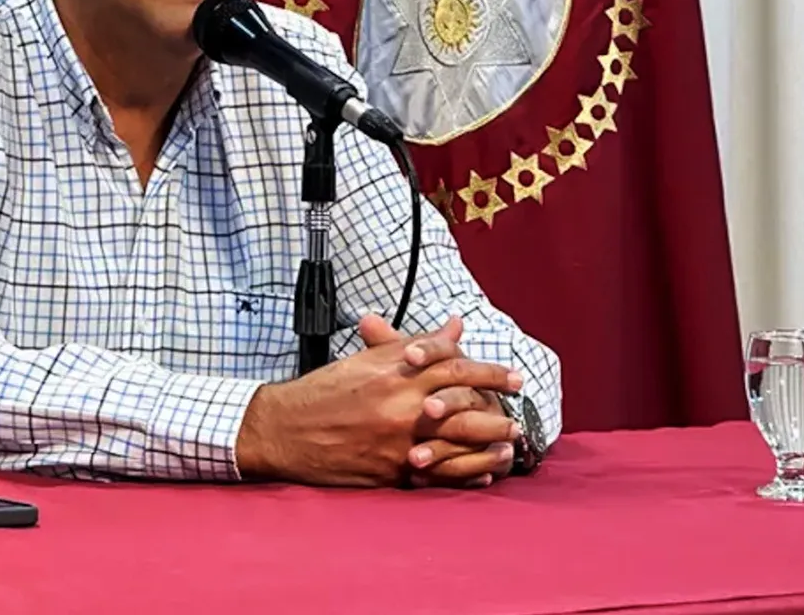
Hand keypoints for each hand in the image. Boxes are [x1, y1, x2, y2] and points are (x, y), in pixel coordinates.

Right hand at [235, 315, 520, 487]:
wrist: (284, 429)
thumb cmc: (324, 391)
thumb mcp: (369, 359)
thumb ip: (416, 344)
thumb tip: (454, 326)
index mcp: (396, 374)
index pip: (455, 367)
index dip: (490, 372)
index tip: (514, 378)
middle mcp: (400, 408)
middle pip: (464, 408)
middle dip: (497, 412)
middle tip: (519, 416)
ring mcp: (396, 443)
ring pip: (456, 446)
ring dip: (488, 446)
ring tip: (509, 445)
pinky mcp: (389, 472)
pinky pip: (437, 476)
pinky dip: (463, 475)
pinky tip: (482, 473)